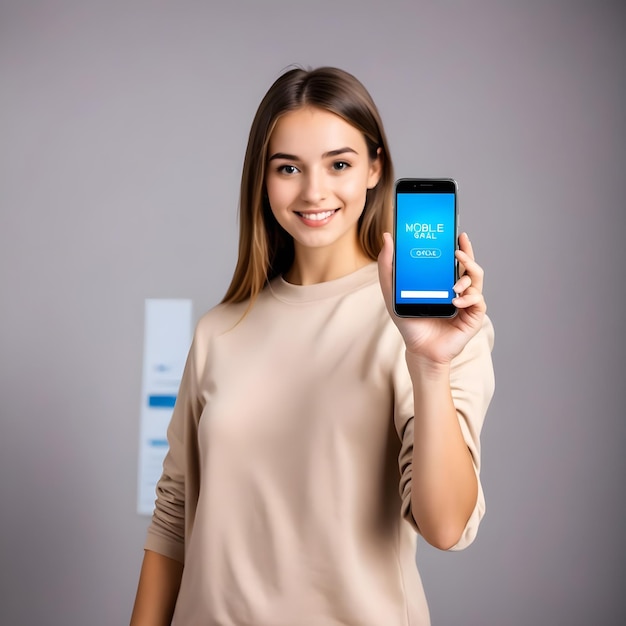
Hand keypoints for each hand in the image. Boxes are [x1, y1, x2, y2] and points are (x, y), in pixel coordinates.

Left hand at [377, 231, 486, 364]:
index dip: (461, 246)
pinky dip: (468, 298)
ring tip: (453, 284)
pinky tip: (456, 300)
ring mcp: (468, 302)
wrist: (419, 349)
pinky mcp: (473, 316)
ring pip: (477, 280)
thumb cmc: (410, 321)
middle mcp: (458, 289)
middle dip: (468, 255)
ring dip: (467, 277)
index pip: (456, 259)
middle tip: (458, 250)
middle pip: (470, 266)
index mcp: (444, 281)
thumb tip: (387, 237)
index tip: (458, 234)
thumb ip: (388, 266)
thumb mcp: (394, 292)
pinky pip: (478, 301)